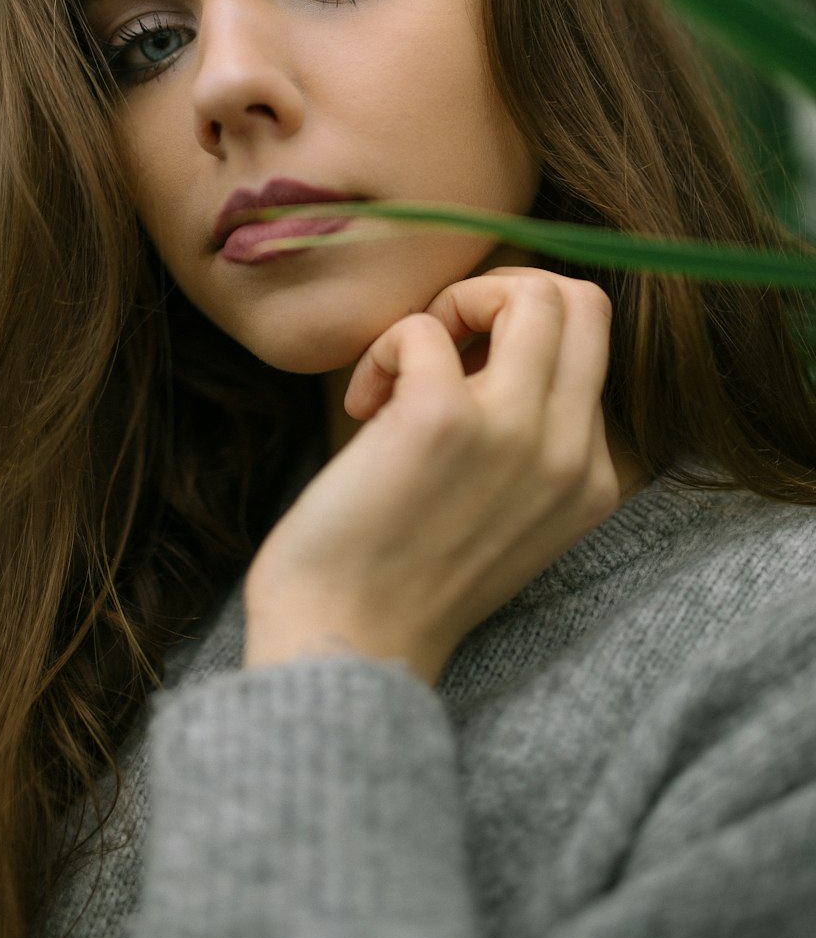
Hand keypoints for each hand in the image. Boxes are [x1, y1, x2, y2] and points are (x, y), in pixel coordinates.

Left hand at [243, 269, 621, 684]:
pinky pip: (421, 326)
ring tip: (406, 365)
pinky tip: (362, 403)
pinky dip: (383, 347)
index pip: (591, 346)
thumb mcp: (505, 513)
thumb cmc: (402, 574)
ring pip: (531, 292)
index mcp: (590, 478)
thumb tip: (491, 338)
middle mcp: (568, 454)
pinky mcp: (440, 420)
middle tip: (440, 346)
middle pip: (582, 301)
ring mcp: (512, 434)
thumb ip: (526, 440)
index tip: (459, 381)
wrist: (347, 644)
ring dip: (452, 306)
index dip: (516, 338)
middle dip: (501, 296)